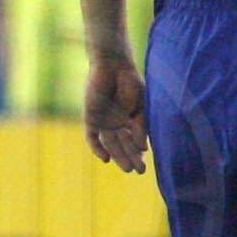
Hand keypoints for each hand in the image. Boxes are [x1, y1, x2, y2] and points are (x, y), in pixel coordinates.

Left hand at [83, 55, 147, 173]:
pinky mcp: (90, 118)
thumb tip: (143, 148)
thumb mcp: (141, 106)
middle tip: (138, 171)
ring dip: (118, 156)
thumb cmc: (130, 83)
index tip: (145, 167)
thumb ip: (142, 126)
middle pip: (123, 146)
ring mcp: (103, 122)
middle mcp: (116, 124)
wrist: (113, 65)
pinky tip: (105, 159)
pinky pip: (92, 137)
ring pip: (110, 144)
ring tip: (127, 168)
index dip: (139, 155)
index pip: (134, 142)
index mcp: (130, 121)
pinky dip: (97, 148)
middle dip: (131, 158)